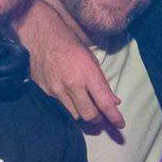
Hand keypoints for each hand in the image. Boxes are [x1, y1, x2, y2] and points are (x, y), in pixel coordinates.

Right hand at [20, 0, 124, 127]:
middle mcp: (72, 85)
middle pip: (89, 115)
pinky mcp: (45, 91)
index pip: (104, 102)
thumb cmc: (70, 43)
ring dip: (82, 113)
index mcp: (87, 74)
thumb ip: (102, 83)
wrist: (41, 36)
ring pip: (74, 114)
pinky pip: (60, 106)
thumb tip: (114, 101)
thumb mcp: (91, 60)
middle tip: (101, 118)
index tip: (120, 125)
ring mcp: (56, 90)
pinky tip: (68, 95)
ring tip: (85, 106)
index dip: (114, 117)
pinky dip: (67, 105)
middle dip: (97, 120)